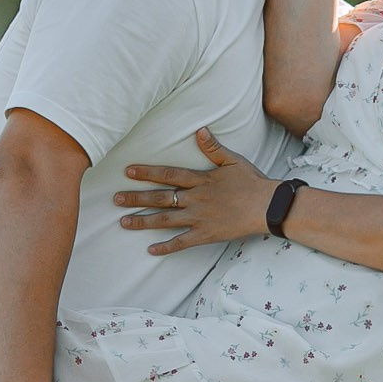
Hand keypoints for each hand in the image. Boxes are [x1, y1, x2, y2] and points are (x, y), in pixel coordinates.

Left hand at [116, 127, 275, 252]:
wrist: (267, 206)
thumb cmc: (252, 182)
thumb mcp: (233, 161)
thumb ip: (213, 148)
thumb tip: (199, 131)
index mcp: (200, 180)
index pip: (168, 175)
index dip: (147, 173)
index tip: (128, 171)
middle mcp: (195, 199)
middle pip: (160, 198)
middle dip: (136, 198)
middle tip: (115, 199)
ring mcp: (199, 218)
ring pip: (165, 220)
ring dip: (143, 221)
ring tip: (123, 222)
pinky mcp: (206, 235)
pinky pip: (182, 242)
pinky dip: (166, 247)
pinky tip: (150, 250)